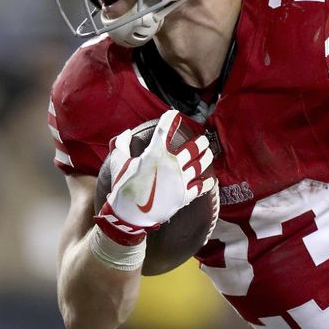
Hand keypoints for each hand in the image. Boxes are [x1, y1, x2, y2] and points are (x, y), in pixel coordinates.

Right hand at [94, 110, 215, 243]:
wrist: (129, 214)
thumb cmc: (122, 187)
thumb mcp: (118, 162)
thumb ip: (122, 144)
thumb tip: (126, 133)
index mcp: (155, 154)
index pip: (165, 130)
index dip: (170, 119)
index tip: (173, 114)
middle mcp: (171, 164)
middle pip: (193, 149)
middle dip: (200, 142)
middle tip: (203, 140)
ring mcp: (180, 181)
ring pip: (200, 165)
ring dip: (206, 157)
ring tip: (209, 153)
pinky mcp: (184, 196)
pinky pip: (200, 188)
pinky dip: (206, 183)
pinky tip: (210, 180)